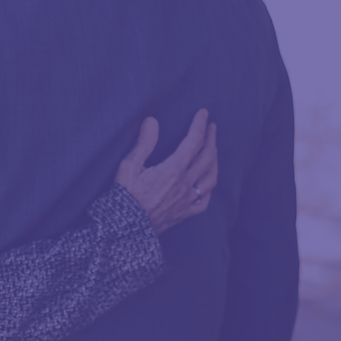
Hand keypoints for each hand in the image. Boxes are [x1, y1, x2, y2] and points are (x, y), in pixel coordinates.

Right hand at [115, 108, 217, 233]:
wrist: (126, 228)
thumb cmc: (125, 195)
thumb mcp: (129, 165)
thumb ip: (144, 143)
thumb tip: (153, 121)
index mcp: (173, 169)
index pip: (193, 141)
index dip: (200, 125)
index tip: (203, 113)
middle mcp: (185, 184)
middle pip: (207, 158)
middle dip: (211, 139)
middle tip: (212, 127)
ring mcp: (187, 200)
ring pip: (211, 178)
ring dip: (215, 161)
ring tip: (213, 151)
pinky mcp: (184, 214)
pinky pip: (204, 201)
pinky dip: (209, 189)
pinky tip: (207, 184)